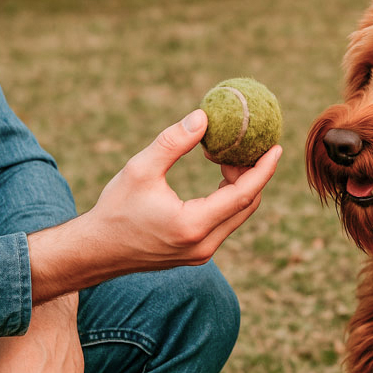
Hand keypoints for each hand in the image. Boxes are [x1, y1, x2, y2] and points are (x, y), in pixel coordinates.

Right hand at [27, 110, 281, 300]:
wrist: (95, 251)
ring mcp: (203, 253)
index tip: (277, 148)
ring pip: (238, 216)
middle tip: (245, 146)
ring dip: (240, 187)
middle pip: (247, 206)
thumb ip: (173, 142)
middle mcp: (204, 245)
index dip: (263, 170)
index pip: (243, 195)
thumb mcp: (140, 169)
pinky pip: (226, 223)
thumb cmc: (115, 209)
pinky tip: (218, 178)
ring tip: (224, 158)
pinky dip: (229, 200)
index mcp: (193, 225)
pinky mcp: (197, 254)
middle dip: (252, 174)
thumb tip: (203, 117)